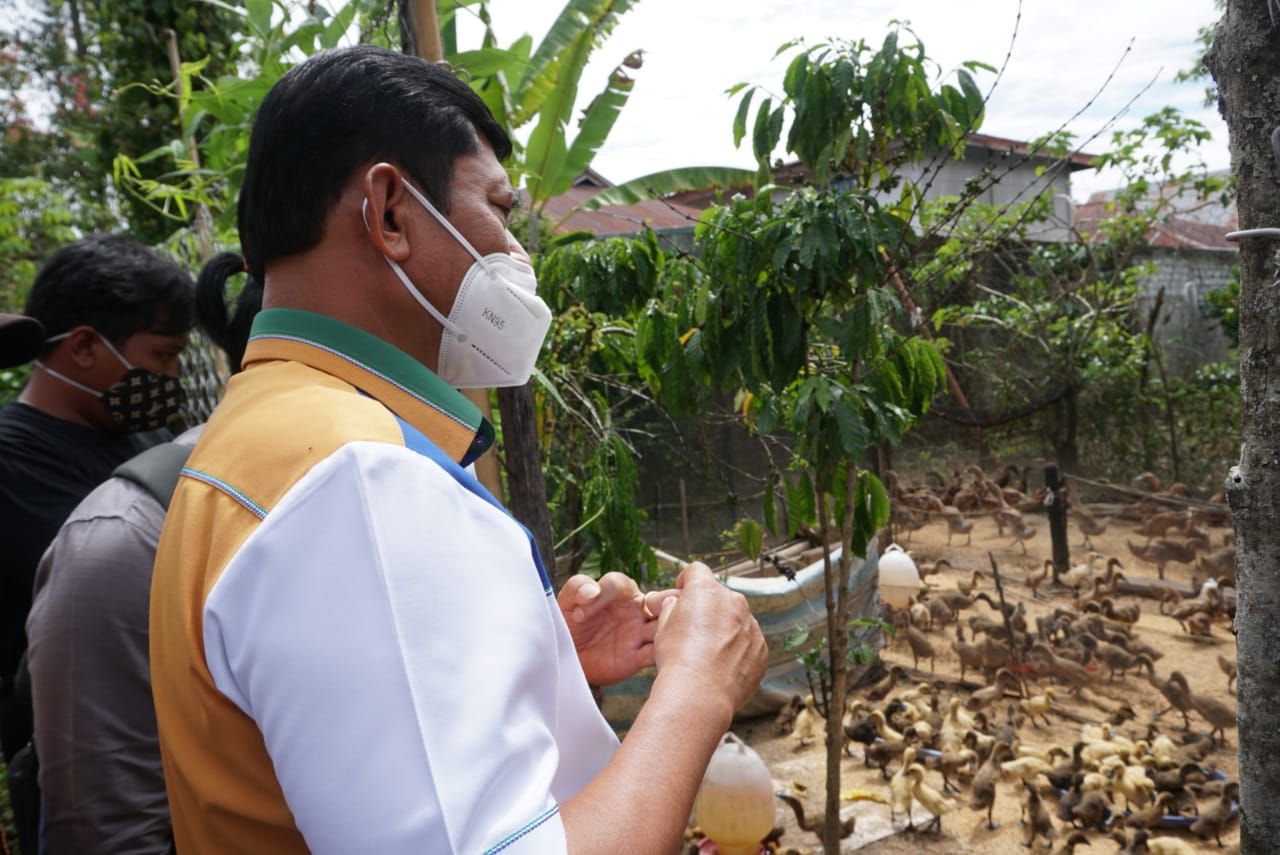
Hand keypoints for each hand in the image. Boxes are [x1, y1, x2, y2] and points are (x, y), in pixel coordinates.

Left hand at [558, 573, 677, 686]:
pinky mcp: (637, 657)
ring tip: (650, 634)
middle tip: (654, 609)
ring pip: (666, 625)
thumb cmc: (568, 626)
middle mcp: (634, 609)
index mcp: (618, 592)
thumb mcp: (565, 603)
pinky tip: (656, 654)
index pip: (619, 584)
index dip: (601, 595)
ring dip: (668, 628)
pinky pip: (655, 653)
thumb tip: (590, 591)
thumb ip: (577, 588)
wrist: (566, 659)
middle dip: (668, 601)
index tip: (579, 615)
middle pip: (662, 599)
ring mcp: (639, 633)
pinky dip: (662, 654)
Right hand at [652, 563, 766, 713]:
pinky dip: (737, 649)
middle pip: (718, 596)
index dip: (686, 581)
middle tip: (691, 627)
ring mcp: (751, 625)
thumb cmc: (678, 659)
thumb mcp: (663, 626)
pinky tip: (720, 666)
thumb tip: (675, 604)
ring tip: (705, 653)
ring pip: (735, 619)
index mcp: (706, 590)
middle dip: (706, 607)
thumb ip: (671, 608)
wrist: (699, 693)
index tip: (682, 592)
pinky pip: (748, 642)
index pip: (696, 571)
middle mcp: (733, 602)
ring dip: (723, 629)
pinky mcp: (761, 649)